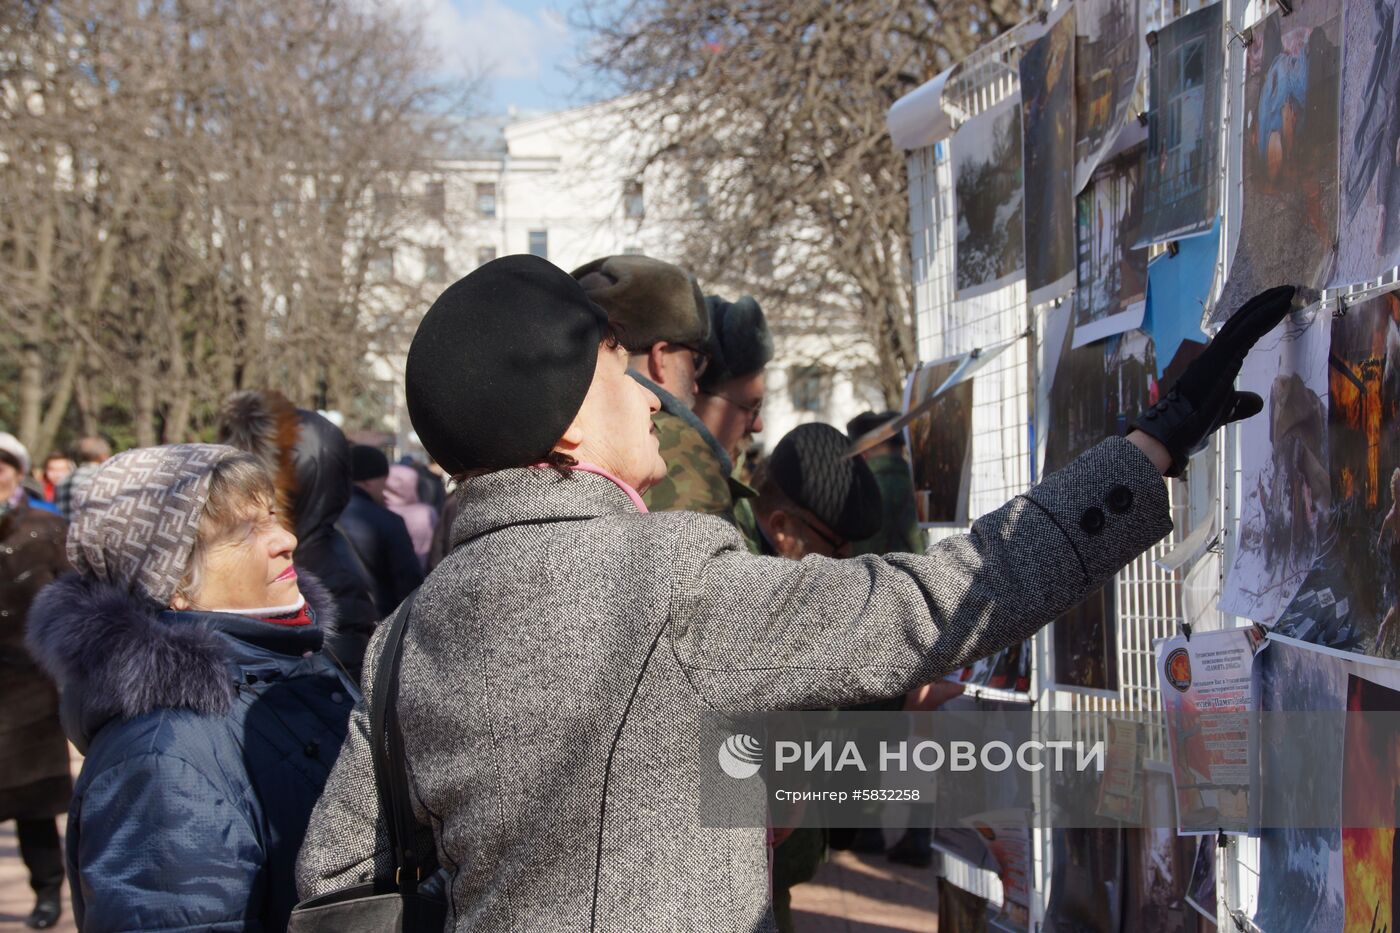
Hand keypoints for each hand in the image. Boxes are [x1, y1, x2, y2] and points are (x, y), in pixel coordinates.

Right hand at [1131, 285, 1296, 476]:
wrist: (1179, 428)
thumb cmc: (1196, 421)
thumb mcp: (1227, 410)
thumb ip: (1241, 403)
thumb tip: (1258, 402)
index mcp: (1216, 361)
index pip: (1239, 334)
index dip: (1257, 318)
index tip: (1275, 307)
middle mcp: (1215, 351)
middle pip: (1242, 320)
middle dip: (1263, 303)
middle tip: (1285, 290)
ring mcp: (1218, 352)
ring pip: (1245, 321)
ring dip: (1267, 304)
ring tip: (1288, 291)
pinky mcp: (1223, 356)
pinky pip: (1247, 331)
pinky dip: (1264, 317)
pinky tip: (1281, 306)